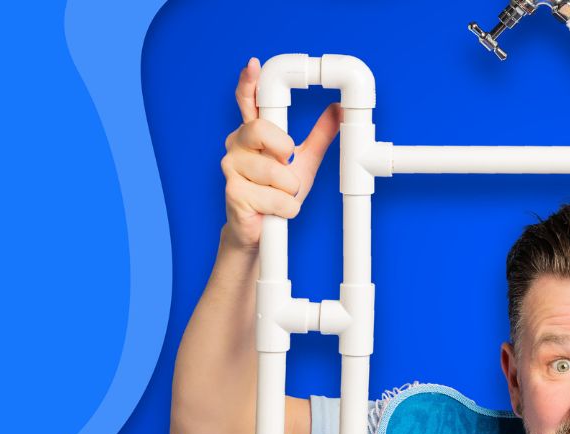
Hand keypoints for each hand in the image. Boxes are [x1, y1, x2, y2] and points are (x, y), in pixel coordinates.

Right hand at [220, 57, 340, 250]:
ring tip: (282, 195)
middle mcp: (236, 146)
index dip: (249, 83)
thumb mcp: (303, 161)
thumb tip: (338, 110)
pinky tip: (275, 211)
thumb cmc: (278, 193)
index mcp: (252, 134)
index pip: (248, 103)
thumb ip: (319, 136)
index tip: (254, 65)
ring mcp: (231, 169)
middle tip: (287, 161)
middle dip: (282, 148)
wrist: (262, 231)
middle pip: (260, 130)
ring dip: (290, 190)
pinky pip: (276, 200)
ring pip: (275, 172)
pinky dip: (286, 209)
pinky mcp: (233, 194)